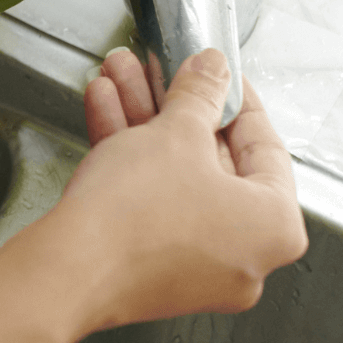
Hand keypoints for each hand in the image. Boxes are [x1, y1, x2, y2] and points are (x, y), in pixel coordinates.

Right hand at [64, 46, 307, 327]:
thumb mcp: (176, 133)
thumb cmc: (134, 218)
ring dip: (142, 123)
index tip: (217, 76)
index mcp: (274, 227)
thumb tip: (212, 73)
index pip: (264, 146)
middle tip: (158, 73)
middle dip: (172, 106)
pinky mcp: (150, 268)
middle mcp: (243, 255)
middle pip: (211, 160)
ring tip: (119, 81)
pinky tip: (106, 114)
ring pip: (173, 177)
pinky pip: (150, 202)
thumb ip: (200, 94)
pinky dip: (131, 161)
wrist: (69, 269)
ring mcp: (195, 267)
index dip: (234, 97)